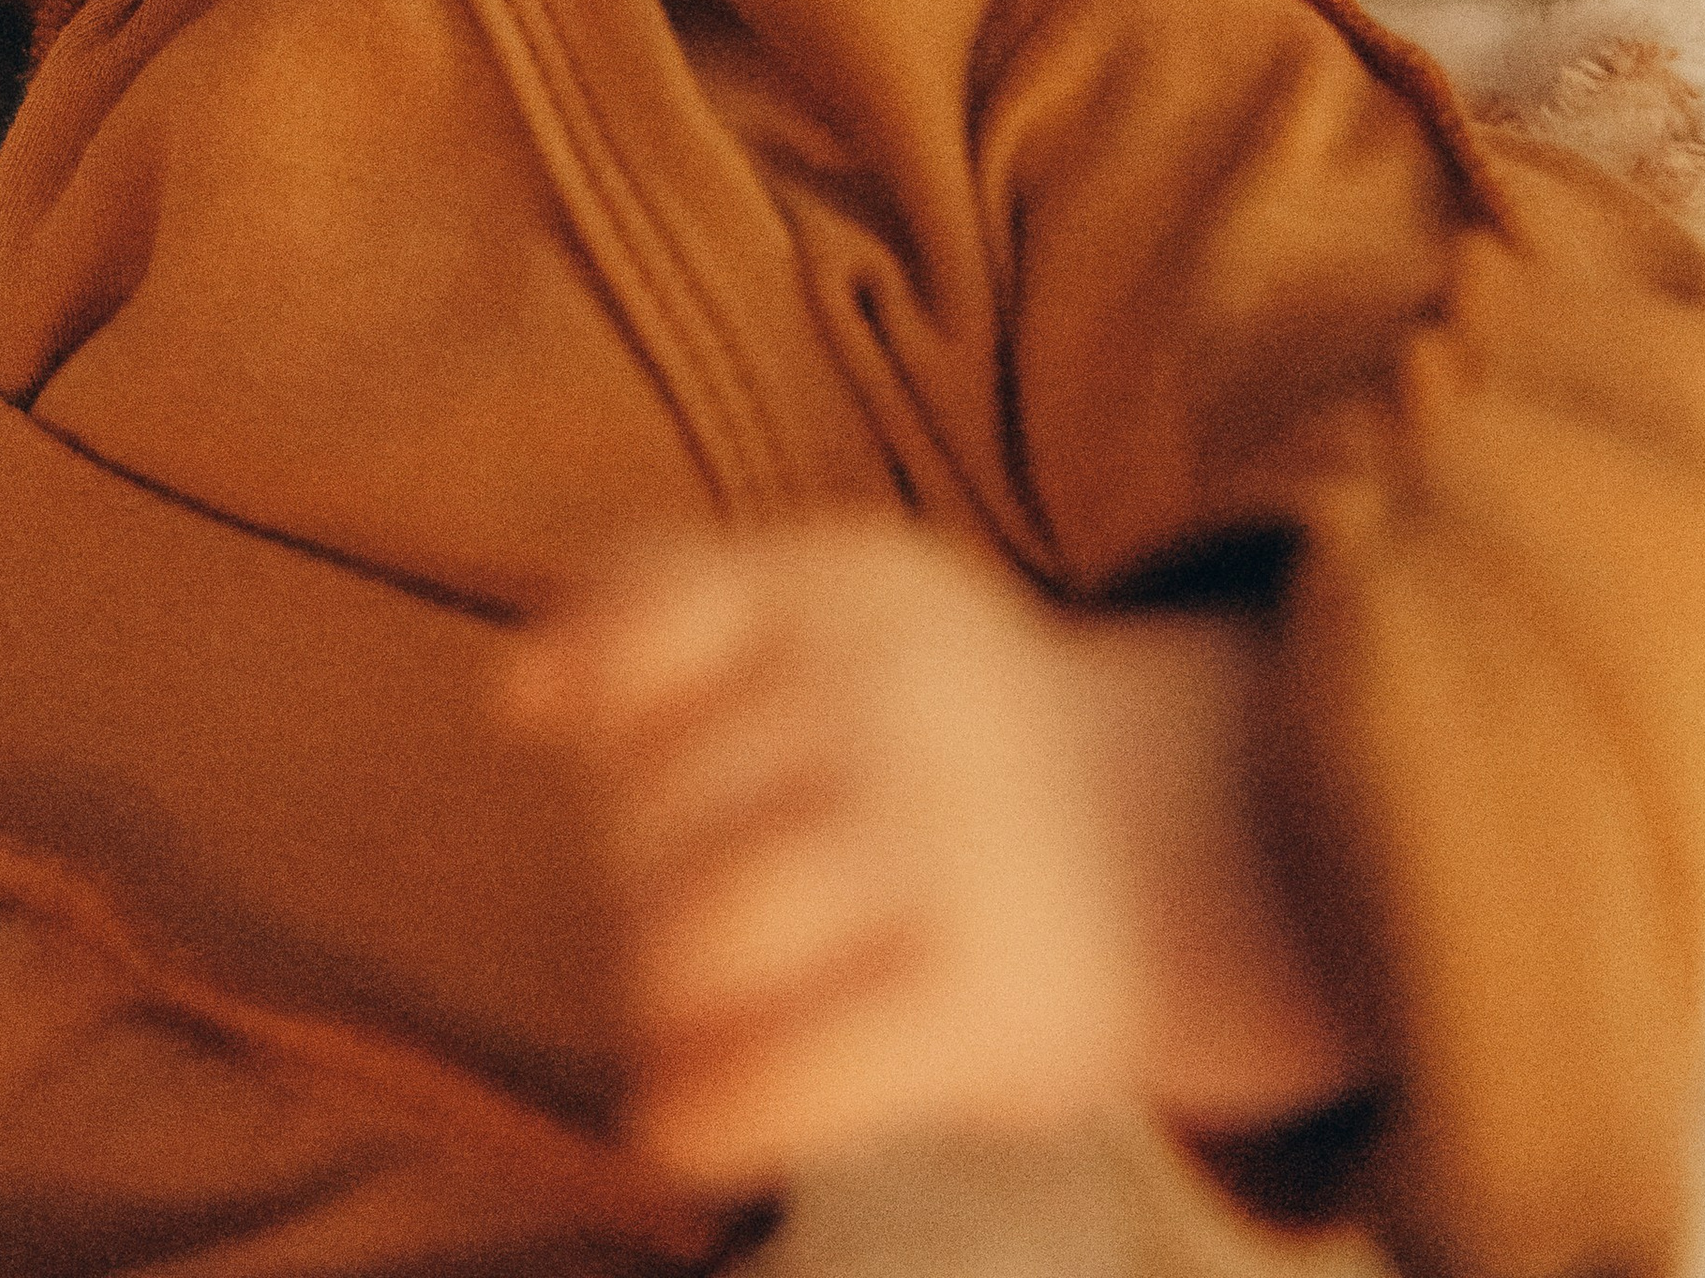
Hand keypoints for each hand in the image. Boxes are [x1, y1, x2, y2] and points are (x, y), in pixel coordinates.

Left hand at [510, 520, 1366, 1184]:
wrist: (1188, 836)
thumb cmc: (928, 725)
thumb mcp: (824, 604)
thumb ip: (656, 601)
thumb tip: (516, 695)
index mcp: (846, 583)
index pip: (652, 609)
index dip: (598, 685)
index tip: (586, 731)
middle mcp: (896, 692)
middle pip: (647, 806)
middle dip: (641, 871)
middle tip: (695, 901)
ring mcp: (944, 840)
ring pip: (691, 943)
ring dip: (661, 997)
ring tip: (691, 1010)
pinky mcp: (987, 998)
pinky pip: (783, 1075)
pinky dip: (706, 1111)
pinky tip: (682, 1122)